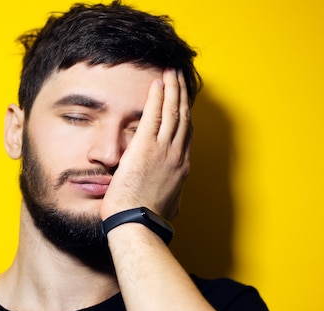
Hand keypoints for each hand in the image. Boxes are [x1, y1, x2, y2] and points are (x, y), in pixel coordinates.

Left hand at [100, 68, 191, 220]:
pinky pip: (154, 115)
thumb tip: (174, 202)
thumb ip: (171, 197)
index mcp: (180, 169)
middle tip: (180, 78)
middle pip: (183, 118)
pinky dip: (157, 97)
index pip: (185, 136)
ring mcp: (164, 150)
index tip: (184, 104)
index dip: (185, 116)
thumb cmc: (146, 220)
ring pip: (172, 112)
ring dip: (172, 89)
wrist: (137, 224)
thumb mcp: (165, 206)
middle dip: (182, 96)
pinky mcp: (146, 147)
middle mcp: (177, 156)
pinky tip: (157, 83)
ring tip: (171, 73)